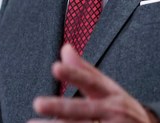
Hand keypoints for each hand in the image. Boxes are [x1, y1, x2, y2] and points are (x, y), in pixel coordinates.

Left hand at [29, 44, 158, 122]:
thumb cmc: (122, 110)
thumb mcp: (108, 88)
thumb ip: (84, 71)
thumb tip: (65, 48)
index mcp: (111, 95)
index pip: (91, 82)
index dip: (74, 75)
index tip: (56, 67)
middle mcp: (113, 112)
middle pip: (84, 110)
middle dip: (60, 107)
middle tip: (38, 103)